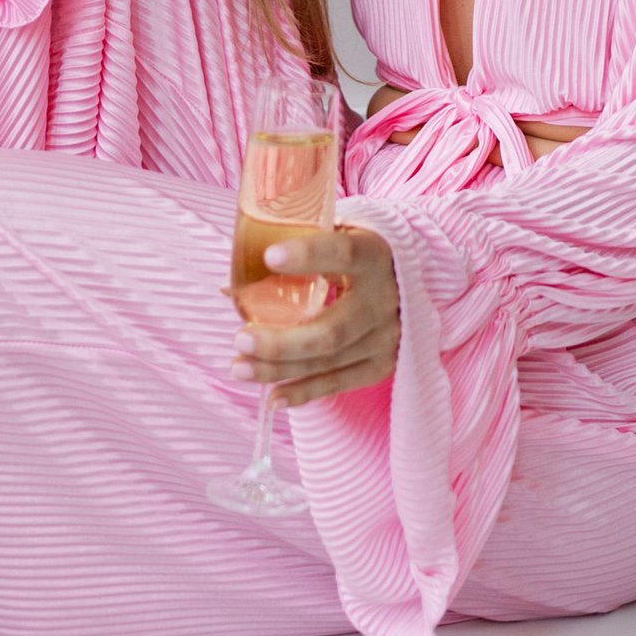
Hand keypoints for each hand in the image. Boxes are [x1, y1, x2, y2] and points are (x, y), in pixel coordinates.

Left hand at [235, 227, 400, 406]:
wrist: (406, 280)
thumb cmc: (355, 255)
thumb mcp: (336, 238)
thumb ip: (293, 254)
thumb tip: (229, 286)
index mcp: (373, 254)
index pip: (343, 253)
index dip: (308, 256)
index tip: (269, 257)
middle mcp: (384, 299)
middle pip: (331, 330)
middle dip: (281, 342)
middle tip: (239, 340)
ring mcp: (385, 337)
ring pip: (328, 361)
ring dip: (280, 369)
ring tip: (239, 368)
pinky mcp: (382, 364)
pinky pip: (338, 382)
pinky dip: (303, 392)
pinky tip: (272, 397)